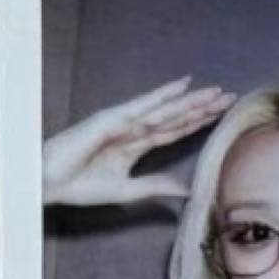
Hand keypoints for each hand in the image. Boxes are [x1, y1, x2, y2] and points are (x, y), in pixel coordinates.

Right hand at [43, 77, 236, 205]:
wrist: (49, 183)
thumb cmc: (79, 186)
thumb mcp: (127, 191)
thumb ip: (156, 187)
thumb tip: (189, 190)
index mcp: (135, 145)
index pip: (173, 131)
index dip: (197, 123)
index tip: (221, 116)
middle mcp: (133, 129)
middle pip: (175, 116)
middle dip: (202, 107)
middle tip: (229, 97)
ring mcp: (123, 122)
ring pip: (165, 108)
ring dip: (190, 99)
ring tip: (215, 92)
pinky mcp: (111, 120)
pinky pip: (142, 106)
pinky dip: (162, 96)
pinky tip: (182, 87)